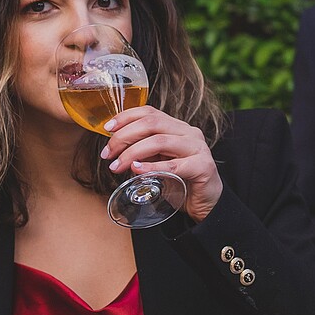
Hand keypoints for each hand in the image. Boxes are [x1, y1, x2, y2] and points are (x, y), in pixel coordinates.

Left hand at [101, 106, 221, 220]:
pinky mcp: (203, 167)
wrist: (207, 201)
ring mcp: (198, 148)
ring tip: (118, 166)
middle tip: (108, 154)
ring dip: (132, 153)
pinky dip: (152, 167)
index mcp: (177, 127)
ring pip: (160, 141)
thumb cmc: (181, 180)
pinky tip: (138, 171)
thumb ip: (143, 152)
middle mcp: (189, 133)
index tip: (107, 128)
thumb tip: (115, 148)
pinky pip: (174, 165)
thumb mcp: (159, 161)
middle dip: (124, 137)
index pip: (150, 112)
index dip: (126, 117)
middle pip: (152, 123)